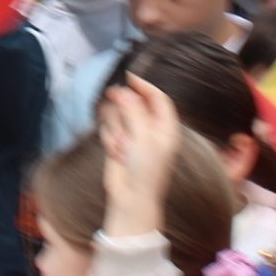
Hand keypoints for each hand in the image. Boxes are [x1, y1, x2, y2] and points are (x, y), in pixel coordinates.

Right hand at [99, 74, 182, 239]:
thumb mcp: (144, 137)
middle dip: (123, 110)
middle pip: (133, 104)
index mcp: (166, 127)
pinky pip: (109, 129)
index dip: (144, 86)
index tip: (128, 77)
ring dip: (116, 129)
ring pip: (118, 115)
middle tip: (113, 106)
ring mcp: (133, 136)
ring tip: (121, 147)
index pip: (157, 98)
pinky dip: (110, 139)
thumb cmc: (146, 170)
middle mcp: (150, 129)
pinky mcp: (117, 143)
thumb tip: (123, 91)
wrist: (130, 198)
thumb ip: (133, 111)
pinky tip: (116, 153)